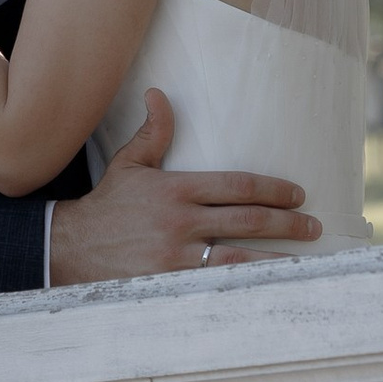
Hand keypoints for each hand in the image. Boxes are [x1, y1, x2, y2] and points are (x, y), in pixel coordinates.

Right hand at [47, 89, 317, 285]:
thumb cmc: (107, 207)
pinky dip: (247, 285)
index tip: (297, 194)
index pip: (238, 186)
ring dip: (277, 259)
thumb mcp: (128, 166)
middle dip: (288, 223)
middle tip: (313, 224)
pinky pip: (219, 284)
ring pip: (240, 257)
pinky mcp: (170, 284)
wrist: (69, 249)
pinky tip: (270, 287)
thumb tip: (160, 94)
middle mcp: (180, 221)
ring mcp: (176, 256)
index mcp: (176, 189)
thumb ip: (152, 133)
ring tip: (304, 260)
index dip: (274, 189)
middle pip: (248, 221)